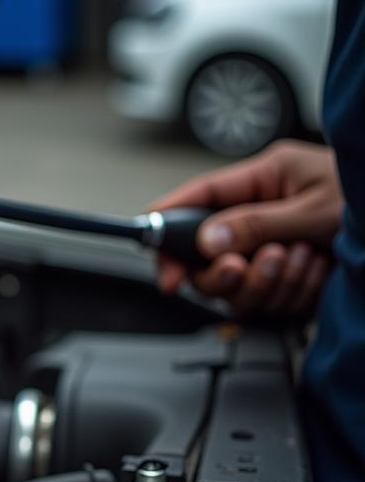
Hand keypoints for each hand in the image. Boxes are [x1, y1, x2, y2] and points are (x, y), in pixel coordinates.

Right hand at [152, 140, 342, 315]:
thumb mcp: (315, 205)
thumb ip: (256, 222)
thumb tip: (209, 239)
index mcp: (259, 180)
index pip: (192, 203)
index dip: (165, 232)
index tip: (164, 268)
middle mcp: (259, 215)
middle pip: (205, 257)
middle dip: (224, 271)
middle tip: (243, 267)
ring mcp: (272, 247)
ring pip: (238, 286)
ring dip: (269, 281)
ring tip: (302, 258)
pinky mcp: (288, 277)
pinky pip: (269, 301)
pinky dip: (293, 293)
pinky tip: (317, 271)